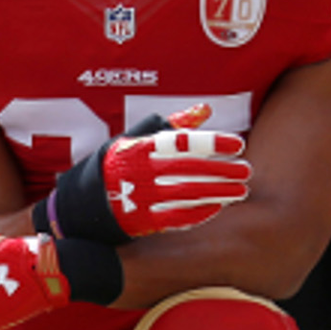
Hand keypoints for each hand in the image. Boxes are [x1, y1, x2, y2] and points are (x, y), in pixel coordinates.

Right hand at [49, 105, 249, 245]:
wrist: (84, 205)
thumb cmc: (116, 167)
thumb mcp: (137, 139)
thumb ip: (173, 125)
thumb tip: (205, 109)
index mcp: (140, 148)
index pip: (184, 142)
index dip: (213, 143)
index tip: (238, 145)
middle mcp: (141, 172)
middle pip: (191, 170)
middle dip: (223, 170)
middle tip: (247, 170)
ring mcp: (141, 197)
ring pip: (189, 194)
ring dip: (218, 192)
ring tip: (240, 190)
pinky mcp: (141, 220)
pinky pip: (177, 217)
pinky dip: (199, 213)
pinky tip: (217, 208)